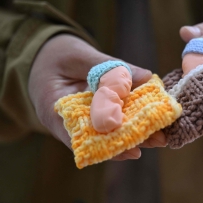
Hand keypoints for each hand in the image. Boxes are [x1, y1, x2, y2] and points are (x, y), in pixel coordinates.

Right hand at [28, 34, 165, 160]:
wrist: (42, 53)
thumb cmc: (55, 53)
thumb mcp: (80, 55)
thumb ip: (110, 67)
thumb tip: (146, 76)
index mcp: (53, 109)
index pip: (81, 136)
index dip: (108, 145)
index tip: (133, 150)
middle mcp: (65, 122)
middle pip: (99, 138)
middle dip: (129, 140)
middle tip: (158, 140)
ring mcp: (77, 120)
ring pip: (106, 132)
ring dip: (133, 133)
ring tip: (160, 136)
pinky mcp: (89, 114)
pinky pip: (108, 120)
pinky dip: (127, 119)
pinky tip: (148, 120)